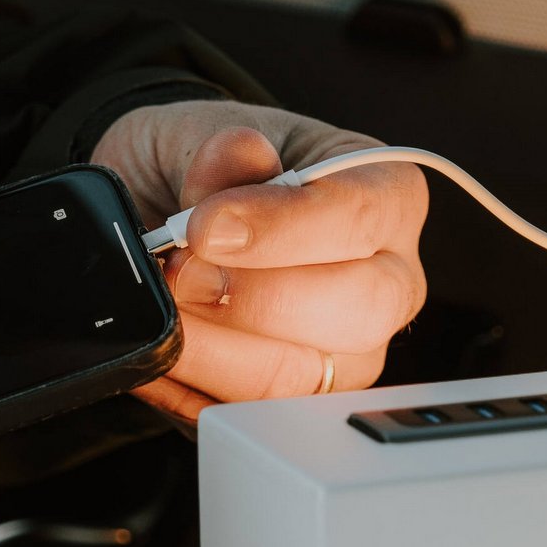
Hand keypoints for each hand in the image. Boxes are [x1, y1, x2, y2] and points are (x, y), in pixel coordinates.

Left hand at [91, 101, 428, 423]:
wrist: (167, 213)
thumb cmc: (206, 170)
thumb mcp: (201, 130)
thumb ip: (220, 145)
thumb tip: (236, 159)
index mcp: (387, 196)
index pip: (362, 218)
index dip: (282, 229)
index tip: (206, 227)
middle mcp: (388, 281)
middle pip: (356, 311)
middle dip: (251, 299)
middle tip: (178, 271)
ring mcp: (351, 352)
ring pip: (300, 376)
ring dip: (210, 349)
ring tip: (159, 308)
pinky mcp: (297, 403)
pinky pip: (246, 415)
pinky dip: (186, 385)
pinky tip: (158, 345)